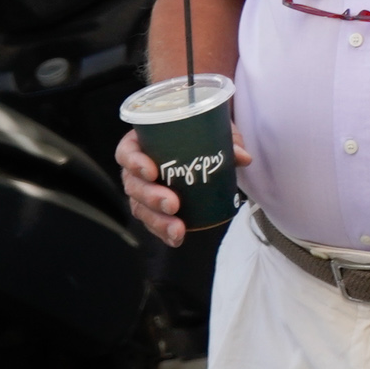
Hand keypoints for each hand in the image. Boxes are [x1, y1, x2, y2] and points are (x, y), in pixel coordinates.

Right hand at [117, 124, 251, 247]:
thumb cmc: (198, 133)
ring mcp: (143, 191)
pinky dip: (164, 231)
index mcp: (141, 144)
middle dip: (150, 197)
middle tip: (173, 204)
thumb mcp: (212, 130)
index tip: (152, 171)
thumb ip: (227, 140)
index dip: (134, 162)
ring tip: (177, 229)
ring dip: (157, 220)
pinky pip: (153, 221)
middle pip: (133, 185)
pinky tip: (176, 239)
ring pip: (140, 207)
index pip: (126, 153)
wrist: (201, 146)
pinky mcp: (153, 208)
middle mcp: (136, 169)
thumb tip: (243, 157)